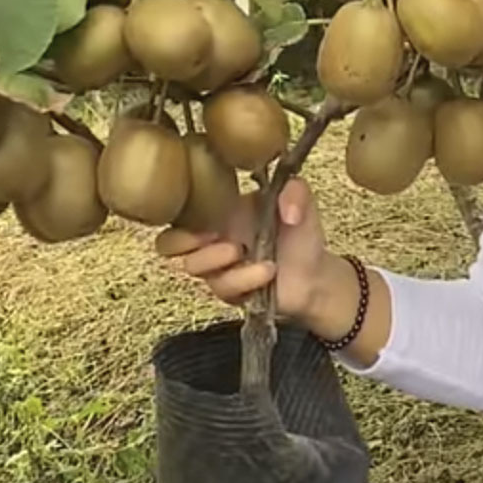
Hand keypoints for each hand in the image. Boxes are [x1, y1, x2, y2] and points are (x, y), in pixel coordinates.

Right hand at [156, 178, 328, 319]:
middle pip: (166, 244)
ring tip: (244, 251)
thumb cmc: (299, 234)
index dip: (181, 208)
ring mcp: (216, 269)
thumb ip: (294, 190)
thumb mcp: (302, 199)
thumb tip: (285, 209)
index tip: (206, 207)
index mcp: (218, 212)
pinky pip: (222, 287)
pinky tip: (267, 270)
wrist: (315, 273)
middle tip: (213, 234)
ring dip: (215, 257)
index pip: (179, 209)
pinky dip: (244, 278)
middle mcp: (210, 240)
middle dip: (182, 239)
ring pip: (192, 266)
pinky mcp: (229, 293)